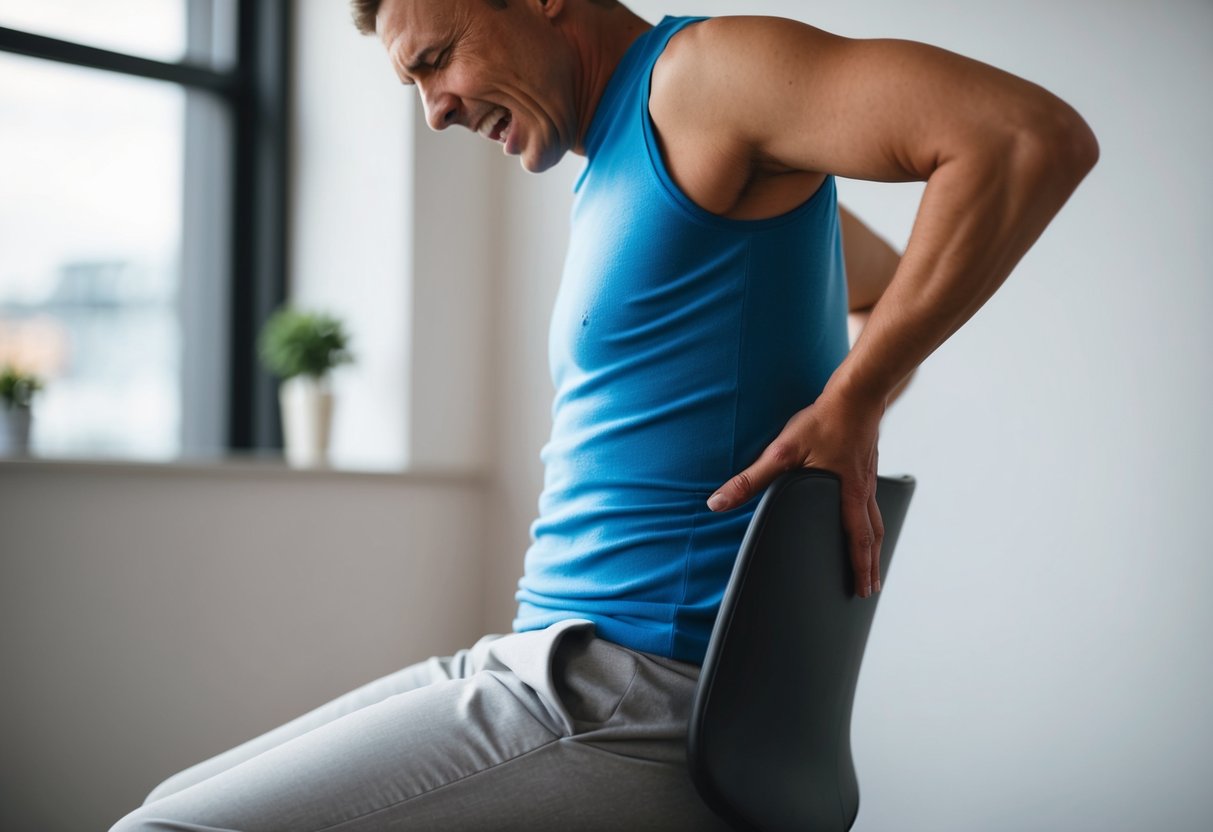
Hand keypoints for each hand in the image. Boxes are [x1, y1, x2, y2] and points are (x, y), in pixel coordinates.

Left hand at [706, 391, 885, 597]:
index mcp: (847, 494)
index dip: (859, 567)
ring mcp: (867, 477)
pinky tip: (863, 516)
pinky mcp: (866, 463)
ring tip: (872, 562)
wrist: (856, 393)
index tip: (863, 591)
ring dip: (873, 545)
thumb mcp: (781, 451)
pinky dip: (872, 520)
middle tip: (870, 590)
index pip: (857, 540)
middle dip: (870, 565)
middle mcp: (862, 490)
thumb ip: (750, 480)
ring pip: (876, 519)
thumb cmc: (822, 421)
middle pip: (872, 536)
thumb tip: (719, 503)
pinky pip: (873, 501)